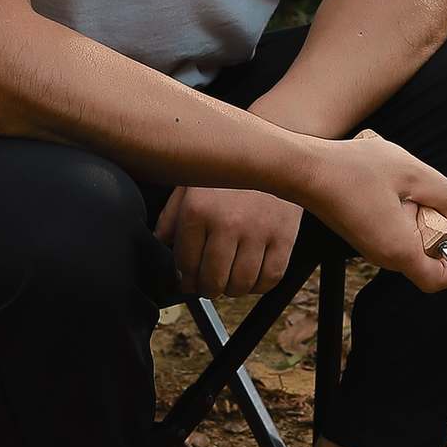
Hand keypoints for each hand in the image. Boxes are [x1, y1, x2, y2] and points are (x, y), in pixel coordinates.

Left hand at [156, 185, 304, 296]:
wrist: (279, 156)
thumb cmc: (231, 173)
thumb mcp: (193, 185)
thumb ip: (172, 216)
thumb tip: (162, 245)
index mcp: (198, 210)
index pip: (185, 263)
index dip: (184, 278)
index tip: (187, 280)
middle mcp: (227, 223)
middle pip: (212, 279)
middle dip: (207, 288)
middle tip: (207, 286)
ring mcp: (258, 232)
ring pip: (241, 283)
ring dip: (232, 290)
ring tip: (229, 283)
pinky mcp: (284, 237)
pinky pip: (270, 277)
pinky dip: (259, 286)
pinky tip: (252, 277)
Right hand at [302, 129, 446, 292]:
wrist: (303, 169)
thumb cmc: (353, 170)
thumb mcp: (414, 173)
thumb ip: (442, 194)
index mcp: (399, 249)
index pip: (438, 279)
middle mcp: (384, 254)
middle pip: (429, 258)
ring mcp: (372, 244)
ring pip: (414, 241)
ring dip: (432, 219)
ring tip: (441, 195)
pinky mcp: (364, 232)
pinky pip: (397, 230)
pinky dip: (412, 214)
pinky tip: (414, 190)